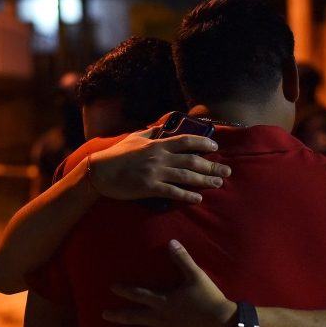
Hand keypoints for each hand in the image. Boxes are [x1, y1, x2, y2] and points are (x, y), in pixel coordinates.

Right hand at [87, 126, 230, 203]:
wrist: (99, 172)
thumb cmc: (116, 155)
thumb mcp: (134, 138)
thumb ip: (150, 133)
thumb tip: (162, 128)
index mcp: (157, 144)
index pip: (185, 141)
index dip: (203, 143)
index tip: (215, 147)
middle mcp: (159, 157)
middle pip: (192, 161)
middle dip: (212, 166)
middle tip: (227, 171)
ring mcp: (155, 173)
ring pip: (186, 176)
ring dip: (205, 180)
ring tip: (218, 183)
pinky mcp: (149, 188)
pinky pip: (173, 192)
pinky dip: (187, 195)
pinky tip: (198, 198)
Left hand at [103, 240, 236, 326]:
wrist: (223, 324)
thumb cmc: (210, 299)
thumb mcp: (196, 276)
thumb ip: (182, 260)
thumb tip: (172, 242)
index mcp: (164, 301)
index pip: (139, 294)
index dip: (125, 290)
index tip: (112, 288)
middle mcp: (159, 319)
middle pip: (133, 317)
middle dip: (117, 315)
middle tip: (103, 315)